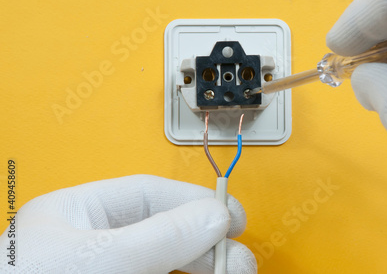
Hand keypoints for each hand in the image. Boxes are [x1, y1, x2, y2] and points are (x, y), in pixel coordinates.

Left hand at [0, 175, 256, 272]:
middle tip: (238, 255)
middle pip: (163, 229)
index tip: (229, 214)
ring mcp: (105, 270)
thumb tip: (213, 215)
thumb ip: (157, 237)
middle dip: (204, 239)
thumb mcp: (97, 259)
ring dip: (201, 264)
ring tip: (232, 271)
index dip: (193, 200)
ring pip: (165, 261)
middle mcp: (91, 244)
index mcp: (75, 214)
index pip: (147, 194)